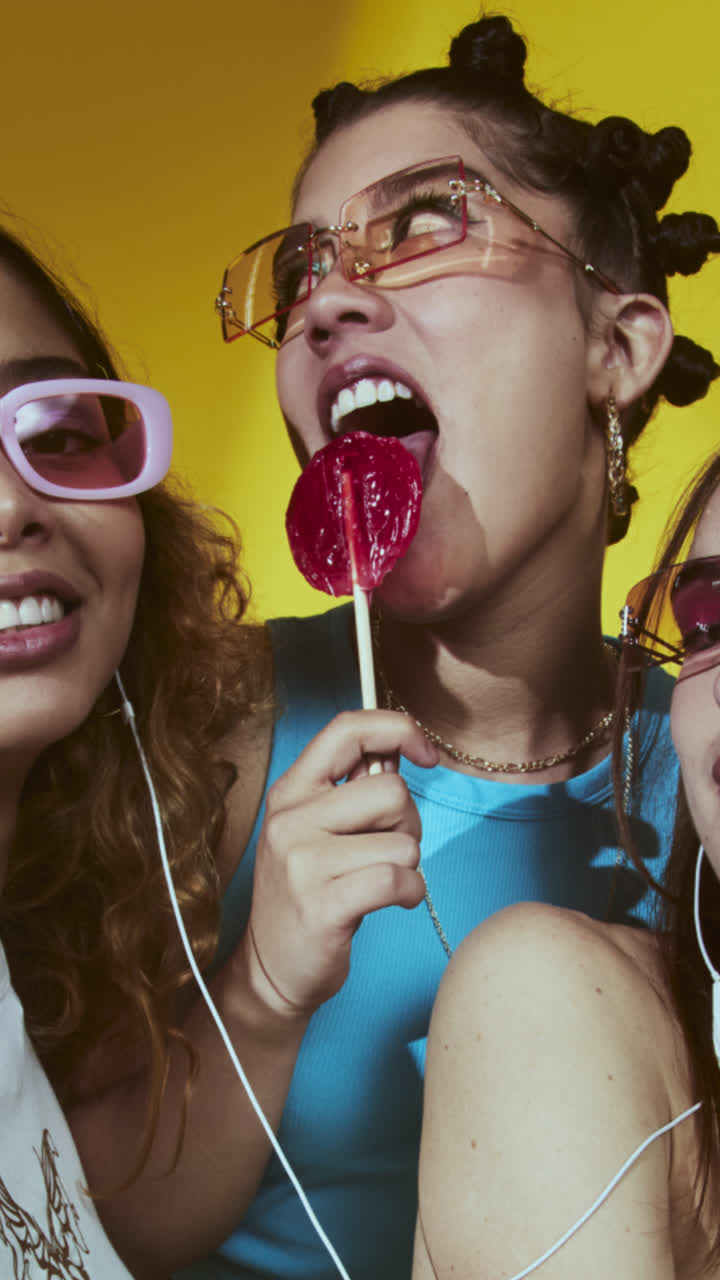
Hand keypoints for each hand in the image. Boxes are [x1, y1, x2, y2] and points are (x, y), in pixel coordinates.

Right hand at [237, 710, 436, 1019]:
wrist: (270, 968)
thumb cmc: (308, 893)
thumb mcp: (316, 830)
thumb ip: (352, 788)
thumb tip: (401, 747)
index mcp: (290, 791)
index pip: (347, 730)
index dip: (397, 729)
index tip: (426, 754)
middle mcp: (290, 819)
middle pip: (390, 791)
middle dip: (408, 823)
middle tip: (388, 851)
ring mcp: (302, 862)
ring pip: (402, 842)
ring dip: (409, 866)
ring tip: (381, 881)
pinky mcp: (322, 904)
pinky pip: (397, 880)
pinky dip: (411, 892)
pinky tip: (394, 901)